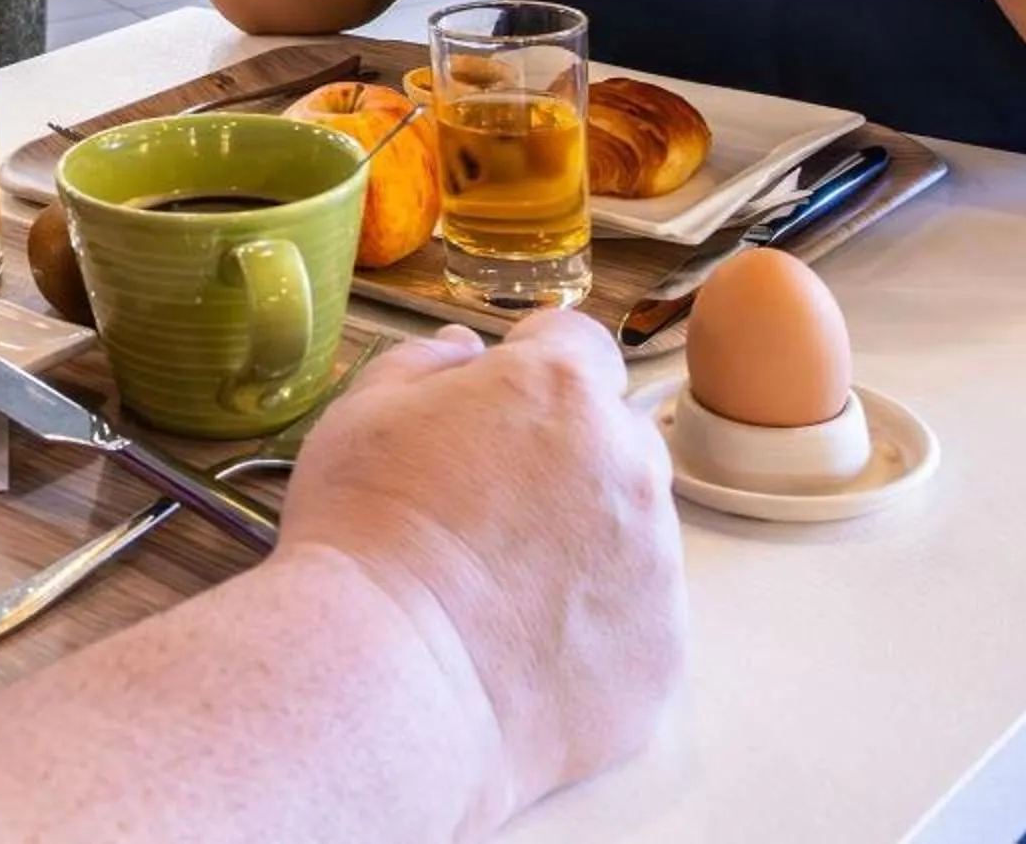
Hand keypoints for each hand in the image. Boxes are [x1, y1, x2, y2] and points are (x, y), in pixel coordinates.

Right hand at [281, 314, 684, 816]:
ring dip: (586, 545)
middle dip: (568, 459)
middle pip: (616, 438)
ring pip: (634, 532)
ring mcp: (659, 565)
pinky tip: (525, 652)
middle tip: (490, 511)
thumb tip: (465, 351)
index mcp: (561, 390)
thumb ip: (424, 363)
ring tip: (501, 594)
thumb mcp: (362, 415)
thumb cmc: (362, 535)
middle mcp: (631, 465)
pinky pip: (638, 623)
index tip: (494, 408)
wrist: (384, 681)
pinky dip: (595, 631)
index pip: (576, 344)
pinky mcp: (663, 653)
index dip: (531, 369)